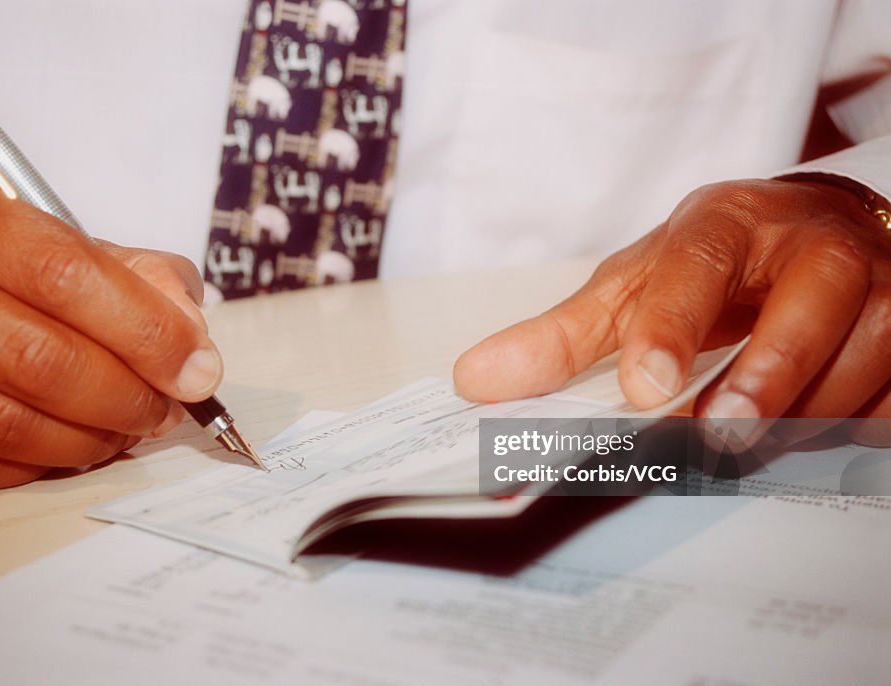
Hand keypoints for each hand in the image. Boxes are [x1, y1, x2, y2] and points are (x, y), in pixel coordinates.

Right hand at [0, 177, 220, 489]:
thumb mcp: (60, 244)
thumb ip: (139, 280)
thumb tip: (192, 350)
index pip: (67, 276)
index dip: (147, 333)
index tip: (196, 370)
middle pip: (38, 361)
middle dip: (126, 398)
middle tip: (164, 410)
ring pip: (3, 426)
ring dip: (87, 442)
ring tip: (123, 431)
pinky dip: (32, 470)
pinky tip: (63, 450)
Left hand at [454, 178, 890, 441]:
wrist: (810, 235)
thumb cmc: (712, 266)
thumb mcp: (634, 288)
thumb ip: (562, 336)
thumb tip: (474, 380)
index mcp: (727, 223)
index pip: (697, 265)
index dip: (670, 325)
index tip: (641, 389)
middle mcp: (814, 243)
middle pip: (806, 308)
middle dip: (763, 379)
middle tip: (717, 436)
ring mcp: (882, 285)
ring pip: (857, 365)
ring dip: (799, 418)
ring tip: (752, 437)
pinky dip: (851, 428)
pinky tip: (811, 433)